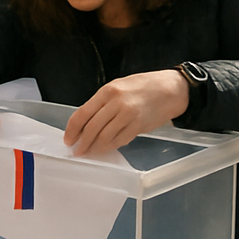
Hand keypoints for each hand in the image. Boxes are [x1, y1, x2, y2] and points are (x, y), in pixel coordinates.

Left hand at [64, 70, 189, 156]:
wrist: (170, 89)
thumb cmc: (144, 86)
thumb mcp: (118, 86)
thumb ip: (102, 103)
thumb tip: (86, 122)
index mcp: (108, 91)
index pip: (82, 113)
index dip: (72, 129)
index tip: (68, 139)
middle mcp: (116, 103)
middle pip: (92, 128)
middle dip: (82, 143)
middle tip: (77, 151)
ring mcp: (128, 115)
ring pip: (105, 137)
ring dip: (95, 148)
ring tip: (90, 152)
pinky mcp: (138, 126)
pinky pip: (120, 140)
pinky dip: (111, 147)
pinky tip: (106, 149)